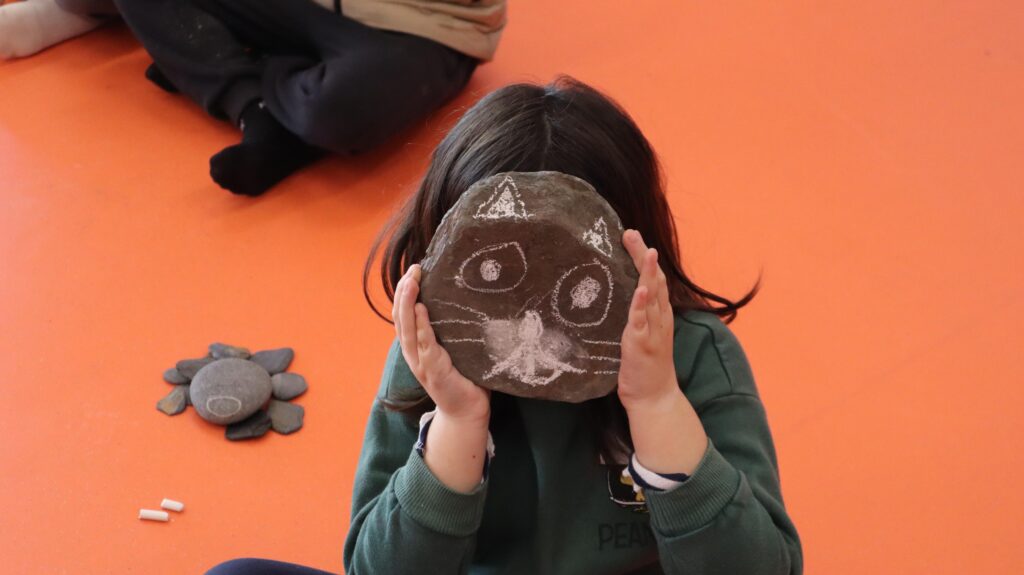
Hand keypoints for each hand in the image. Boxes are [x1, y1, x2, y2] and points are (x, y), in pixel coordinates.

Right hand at [393, 264, 490, 423]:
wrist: (467, 411)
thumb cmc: (464, 378)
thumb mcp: (453, 349)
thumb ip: (451, 330)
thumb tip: (466, 299)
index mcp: (415, 346)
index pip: (403, 315)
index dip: (404, 292)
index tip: (413, 271)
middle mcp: (412, 353)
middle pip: (401, 317)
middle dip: (404, 291)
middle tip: (414, 269)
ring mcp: (420, 362)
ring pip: (407, 328)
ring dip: (408, 303)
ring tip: (412, 283)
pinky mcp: (432, 371)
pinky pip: (425, 344)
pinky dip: (421, 326)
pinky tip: (421, 309)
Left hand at [617, 231, 707, 474]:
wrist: (654, 399)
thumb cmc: (644, 369)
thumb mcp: (640, 336)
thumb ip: (634, 318)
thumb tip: (617, 301)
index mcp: (658, 316)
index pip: (653, 279)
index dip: (644, 258)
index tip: (633, 237)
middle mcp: (659, 319)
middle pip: (655, 279)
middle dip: (644, 255)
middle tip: (631, 233)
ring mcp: (653, 331)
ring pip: (653, 295)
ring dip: (648, 272)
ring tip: (645, 250)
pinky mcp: (642, 345)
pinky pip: (643, 321)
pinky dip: (643, 304)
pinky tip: (641, 289)